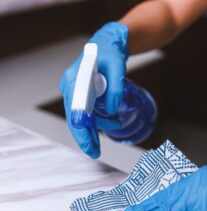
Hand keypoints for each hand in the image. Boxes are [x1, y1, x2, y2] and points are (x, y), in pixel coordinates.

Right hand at [59, 22, 128, 158]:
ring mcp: (75, 91)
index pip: (76, 109)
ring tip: (113, 131)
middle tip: (95, 153)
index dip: (81, 129)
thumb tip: (114, 110)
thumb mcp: (117, 66)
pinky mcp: (82, 94)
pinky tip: (110, 124)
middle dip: (85, 137)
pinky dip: (97, 121)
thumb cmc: (111, 51)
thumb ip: (116, 87)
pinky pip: (87, 113)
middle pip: (75, 118)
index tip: (88, 144)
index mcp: (75, 79)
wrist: (108, 44)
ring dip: (94, 130)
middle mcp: (71, 86)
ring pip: (81, 118)